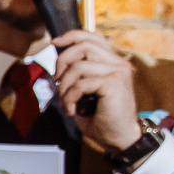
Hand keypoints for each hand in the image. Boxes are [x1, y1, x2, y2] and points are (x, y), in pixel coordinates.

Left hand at [48, 27, 142, 151]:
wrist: (119, 137)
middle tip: (57, 82)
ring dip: (65, 86)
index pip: (92, 37)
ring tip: (66, 102)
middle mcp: (118, 63)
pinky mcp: (114, 83)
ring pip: (78, 66)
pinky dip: (70, 97)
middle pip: (83, 46)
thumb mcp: (85, 91)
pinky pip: (81, 84)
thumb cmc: (101, 117)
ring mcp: (118, 72)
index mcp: (112, 62)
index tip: (55, 43)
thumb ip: (77, 75)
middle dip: (62, 62)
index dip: (71, 36)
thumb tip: (56, 68)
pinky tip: (73, 110)